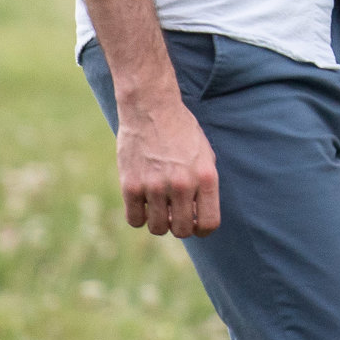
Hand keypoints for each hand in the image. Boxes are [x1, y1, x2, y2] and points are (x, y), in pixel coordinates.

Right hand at [115, 91, 220, 236]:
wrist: (151, 108)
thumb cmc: (181, 131)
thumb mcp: (204, 154)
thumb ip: (204, 185)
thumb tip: (198, 217)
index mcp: (205, 177)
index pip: (209, 224)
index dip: (202, 230)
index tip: (195, 224)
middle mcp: (182, 184)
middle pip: (182, 231)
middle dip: (179, 226)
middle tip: (174, 213)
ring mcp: (155, 186)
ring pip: (158, 228)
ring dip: (159, 222)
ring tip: (158, 206)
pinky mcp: (131, 185)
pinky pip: (135, 220)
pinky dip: (139, 215)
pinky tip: (142, 201)